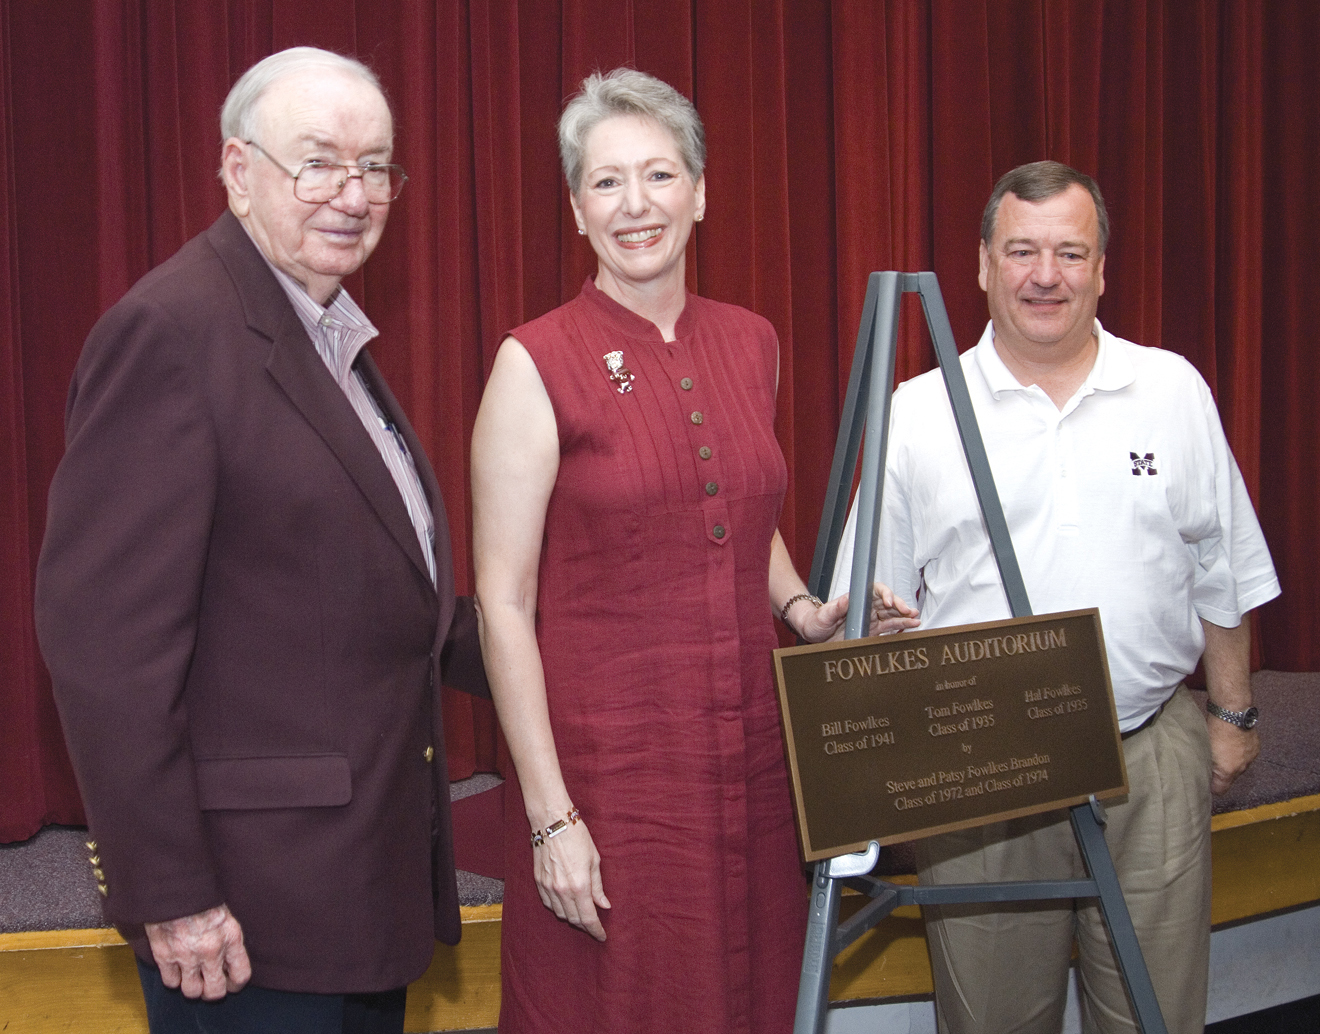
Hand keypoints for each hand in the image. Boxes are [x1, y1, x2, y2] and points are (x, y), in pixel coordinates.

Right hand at [145, 903, 249, 999]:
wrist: (176, 885)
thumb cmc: (203, 896)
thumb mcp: (226, 914)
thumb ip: (228, 939)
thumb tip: (228, 960)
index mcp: (231, 938)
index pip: (241, 975)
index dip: (235, 984)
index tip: (231, 984)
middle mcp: (211, 951)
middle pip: (215, 991)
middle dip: (213, 992)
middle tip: (209, 986)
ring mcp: (187, 956)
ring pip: (192, 992)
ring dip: (192, 988)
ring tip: (191, 978)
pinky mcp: (165, 955)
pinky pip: (171, 982)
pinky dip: (173, 979)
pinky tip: (176, 969)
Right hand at [532, 819, 610, 940]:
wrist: (551, 822)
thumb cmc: (576, 837)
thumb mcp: (594, 860)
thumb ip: (598, 886)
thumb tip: (604, 905)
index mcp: (579, 885)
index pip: (588, 918)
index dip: (596, 930)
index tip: (602, 936)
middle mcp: (562, 890)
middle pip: (574, 919)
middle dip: (585, 925)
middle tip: (594, 925)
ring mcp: (548, 887)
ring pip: (560, 914)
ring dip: (572, 918)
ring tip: (581, 914)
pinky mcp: (538, 882)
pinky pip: (548, 904)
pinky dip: (558, 909)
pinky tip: (565, 905)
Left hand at [791, 583, 918, 642]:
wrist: (812, 633)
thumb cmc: (815, 621)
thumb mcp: (823, 615)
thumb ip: (836, 608)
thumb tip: (847, 599)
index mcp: (856, 599)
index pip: (876, 591)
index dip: (885, 594)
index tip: (889, 602)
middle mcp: (865, 607)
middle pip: (888, 602)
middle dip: (900, 606)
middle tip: (909, 612)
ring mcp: (870, 618)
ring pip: (891, 615)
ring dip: (904, 616)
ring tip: (916, 619)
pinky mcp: (871, 631)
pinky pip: (889, 627)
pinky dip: (900, 627)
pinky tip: (911, 627)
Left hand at [1207, 715, 1259, 794]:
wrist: (1231, 714)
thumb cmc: (1213, 731)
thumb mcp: (1204, 751)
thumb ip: (1205, 766)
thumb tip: (1202, 774)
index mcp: (1227, 771)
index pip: (1220, 790)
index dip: (1212, 787)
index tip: (1206, 782)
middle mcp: (1242, 768)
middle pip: (1230, 778)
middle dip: (1222, 773)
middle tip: (1212, 761)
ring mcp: (1250, 758)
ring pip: (1239, 766)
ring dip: (1231, 761)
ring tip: (1222, 749)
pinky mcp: (1256, 748)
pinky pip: (1247, 756)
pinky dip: (1239, 753)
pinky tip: (1232, 743)